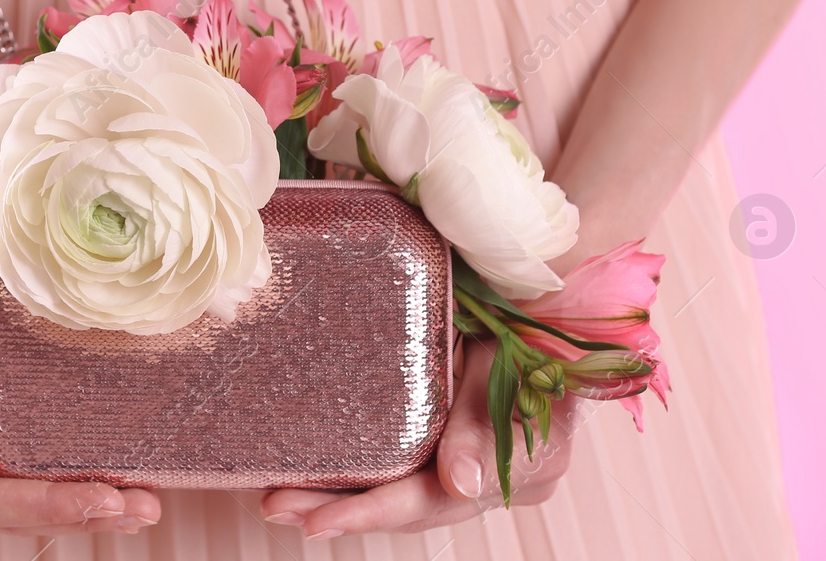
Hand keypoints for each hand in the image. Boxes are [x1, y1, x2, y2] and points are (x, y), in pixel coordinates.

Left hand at [259, 338, 574, 537]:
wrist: (546, 307)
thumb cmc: (528, 319)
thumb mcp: (508, 352)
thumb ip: (486, 416)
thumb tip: (463, 485)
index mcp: (534, 457)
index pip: (446, 497)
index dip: (383, 510)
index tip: (327, 518)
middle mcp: (505, 478)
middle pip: (419, 507)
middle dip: (346, 511)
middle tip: (283, 507)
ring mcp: (479, 472)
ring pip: (406, 500)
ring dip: (340, 501)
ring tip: (279, 501)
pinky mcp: (454, 455)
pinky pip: (405, 477)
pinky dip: (358, 482)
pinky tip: (309, 484)